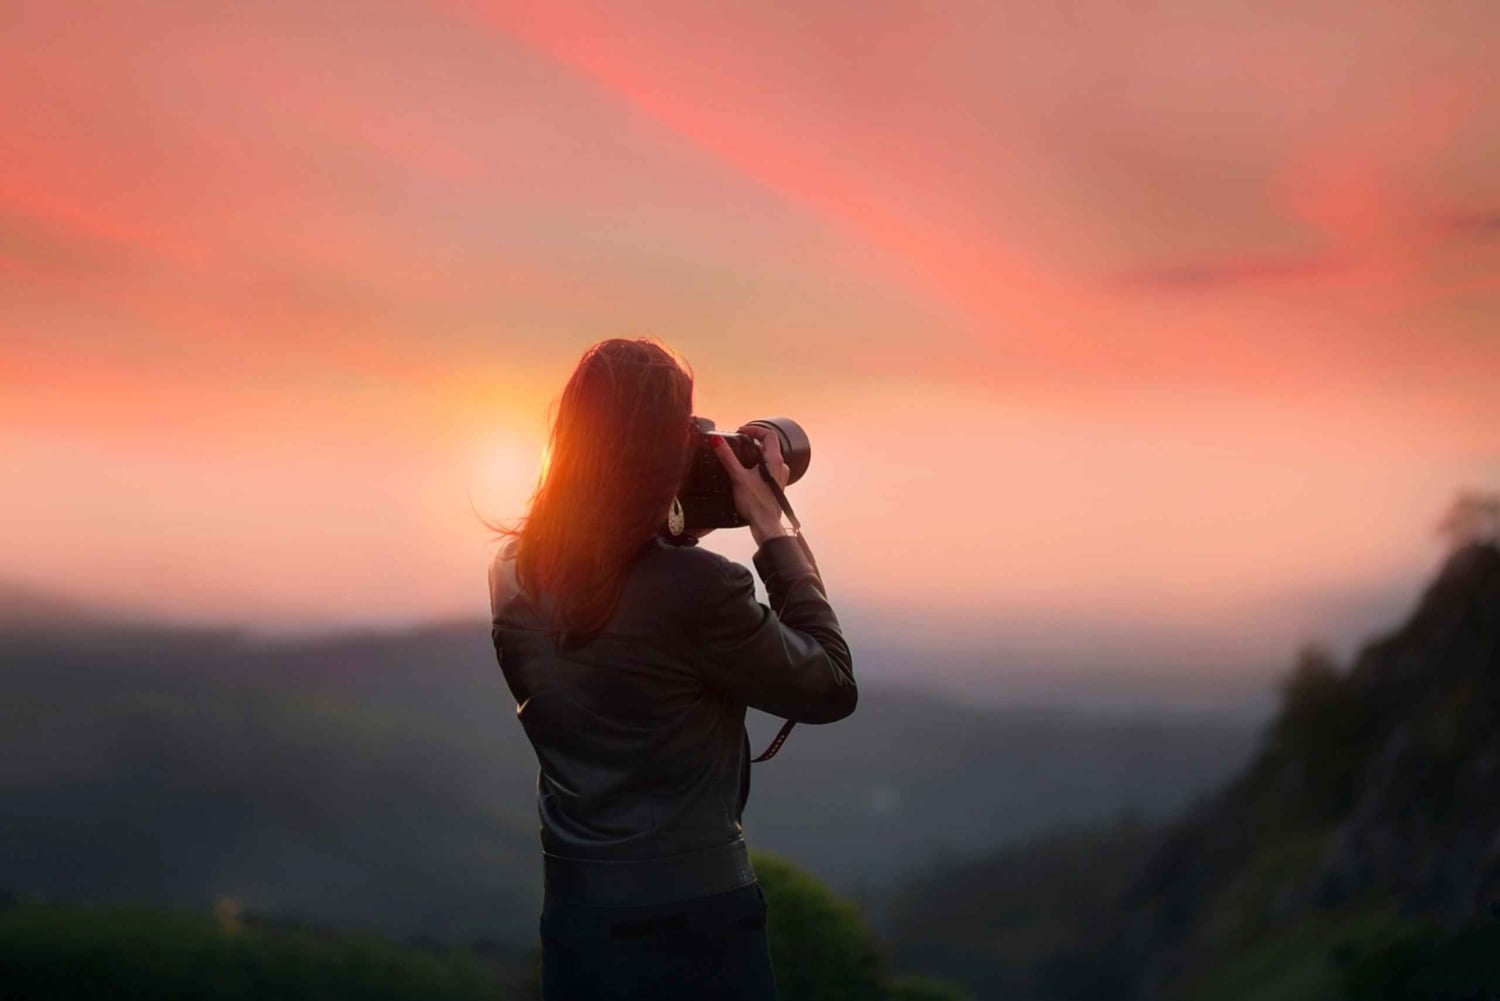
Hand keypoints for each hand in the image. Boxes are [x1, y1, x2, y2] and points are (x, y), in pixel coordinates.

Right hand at [711, 425, 790, 545]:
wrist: (765, 526)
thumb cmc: (756, 504)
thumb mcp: (737, 477)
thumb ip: (727, 457)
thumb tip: (717, 440)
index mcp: (775, 460)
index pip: (769, 434)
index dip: (754, 429)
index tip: (741, 430)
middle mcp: (781, 467)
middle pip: (768, 445)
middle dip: (753, 441)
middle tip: (739, 442)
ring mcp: (780, 477)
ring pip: (768, 458)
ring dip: (755, 454)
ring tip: (741, 457)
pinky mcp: (775, 486)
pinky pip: (768, 469)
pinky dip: (757, 465)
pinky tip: (746, 473)